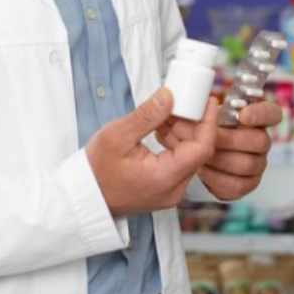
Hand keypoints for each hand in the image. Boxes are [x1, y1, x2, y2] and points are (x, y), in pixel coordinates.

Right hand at [86, 88, 216, 217]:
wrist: (84, 197)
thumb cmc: (95, 171)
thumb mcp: (117, 136)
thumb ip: (147, 115)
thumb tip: (169, 96)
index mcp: (165, 178)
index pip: (203, 148)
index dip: (209, 121)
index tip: (209, 101)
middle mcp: (174, 190)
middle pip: (198, 151)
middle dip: (192, 123)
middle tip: (180, 102)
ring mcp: (171, 192)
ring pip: (190, 156)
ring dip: (182, 132)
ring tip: (164, 114)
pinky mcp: (166, 189)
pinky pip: (180, 163)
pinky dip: (175, 143)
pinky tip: (160, 129)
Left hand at [157, 99, 281, 201]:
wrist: (182, 157)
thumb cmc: (190, 129)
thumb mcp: (184, 114)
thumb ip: (184, 106)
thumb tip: (169, 98)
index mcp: (252, 118)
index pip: (272, 113)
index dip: (261, 114)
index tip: (242, 114)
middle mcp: (259, 140)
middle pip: (260, 141)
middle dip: (230, 140)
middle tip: (209, 140)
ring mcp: (255, 163)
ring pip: (248, 164)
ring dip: (221, 160)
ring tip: (199, 156)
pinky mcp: (245, 184)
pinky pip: (238, 186)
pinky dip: (217, 179)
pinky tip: (203, 172)